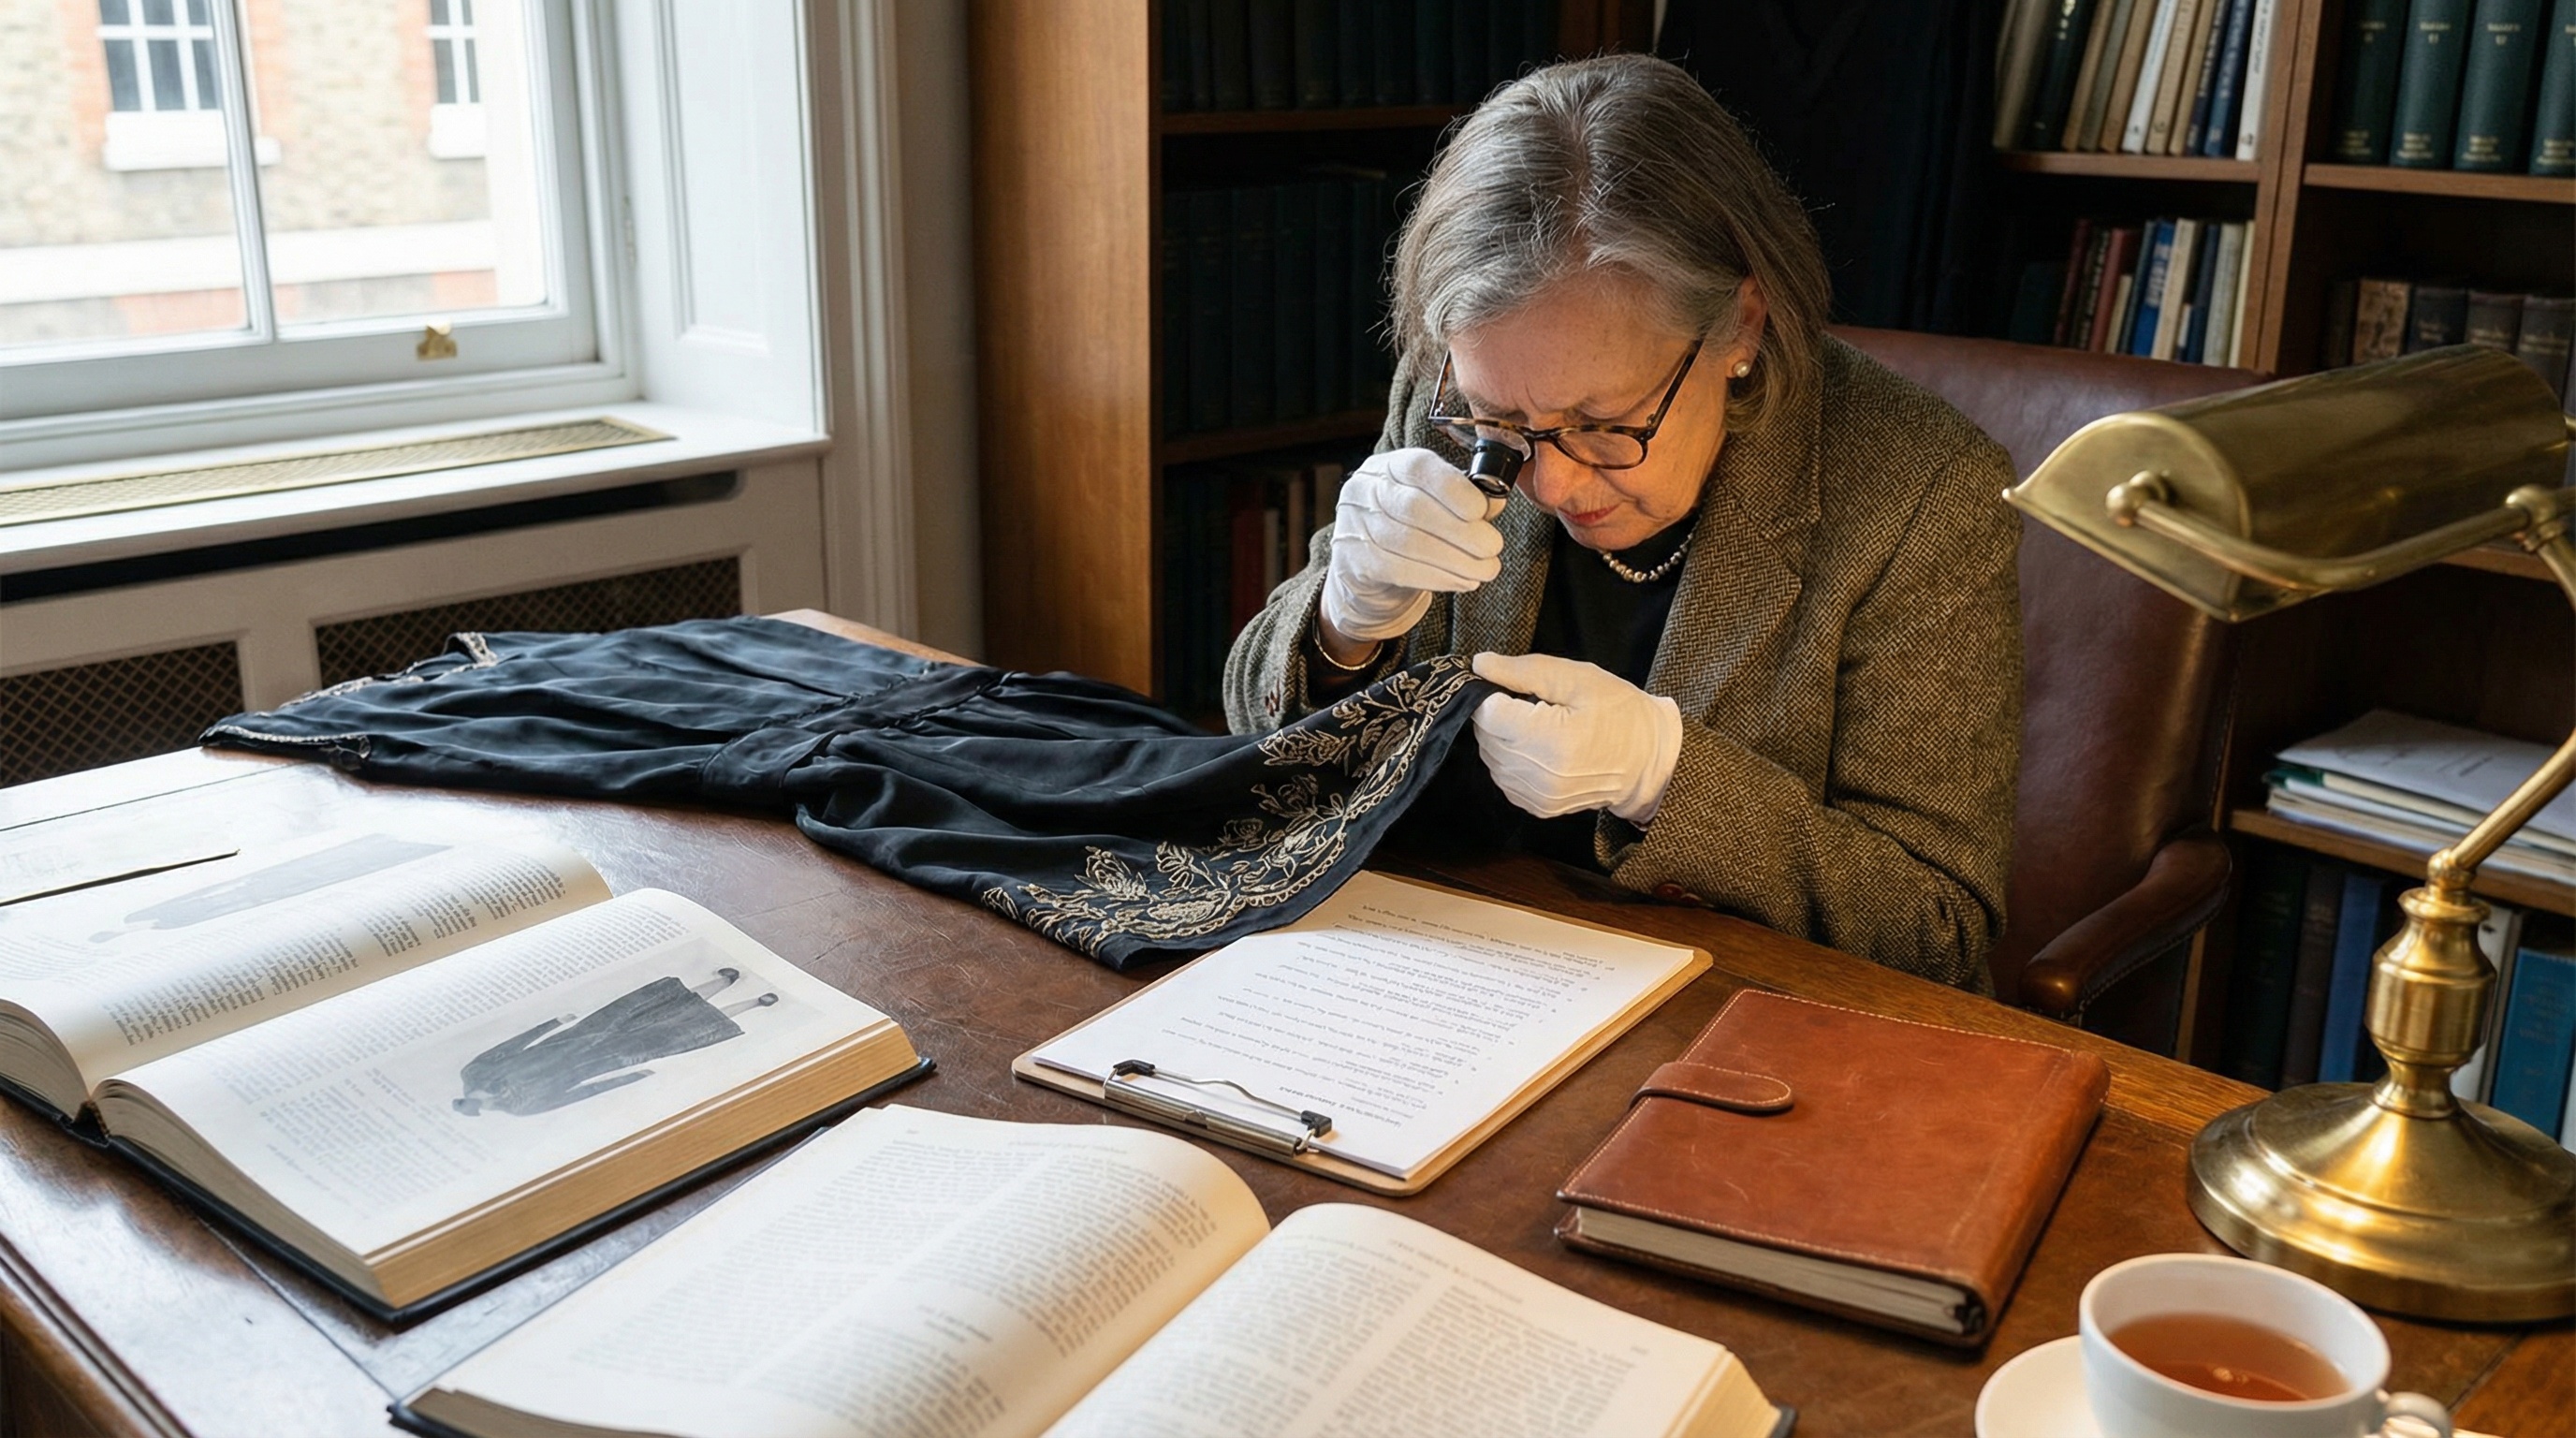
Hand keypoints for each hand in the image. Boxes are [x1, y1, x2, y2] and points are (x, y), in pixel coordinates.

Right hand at [1319, 448, 1508, 643]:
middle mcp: (1366, 490)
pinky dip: (1438, 577)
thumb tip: (1495, 501)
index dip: (1454, 489)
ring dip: (1456, 559)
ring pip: (1409, 542)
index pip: (1419, 467)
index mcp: (1390, 466)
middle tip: (1493, 547)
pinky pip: (1400, 570)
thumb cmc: (1412, 529)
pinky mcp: (1356, 562)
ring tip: (1486, 569)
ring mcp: (1355, 526)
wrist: (1369, 570)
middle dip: (1462, 530)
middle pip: (1415, 508)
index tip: (1483, 511)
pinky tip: (1462, 581)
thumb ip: (1467, 499)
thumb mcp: (1438, 504)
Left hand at [1471, 652, 1683, 823]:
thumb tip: (1480, 664)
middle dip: (1498, 715)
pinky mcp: (1539, 807)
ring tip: (1539, 725)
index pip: (1487, 713)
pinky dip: (1512, 759)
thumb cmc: (1620, 712)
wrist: (1648, 760)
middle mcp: (1539, 774)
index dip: (1492, 693)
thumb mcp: (1577, 678)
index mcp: (1550, 739)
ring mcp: (1538, 796)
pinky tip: (1538, 747)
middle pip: (1486, 735)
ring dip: (1504, 737)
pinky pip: (1504, 777)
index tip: (1512, 686)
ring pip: (1491, 757)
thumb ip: (1524, 671)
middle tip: (1532, 704)